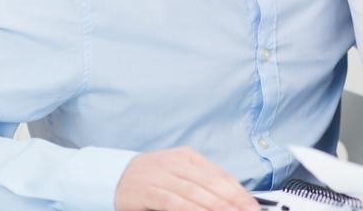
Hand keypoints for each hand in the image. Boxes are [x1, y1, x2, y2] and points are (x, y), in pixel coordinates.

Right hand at [114, 147, 257, 210]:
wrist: (110, 175)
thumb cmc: (148, 178)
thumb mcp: (176, 172)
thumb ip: (200, 182)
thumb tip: (229, 198)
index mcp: (188, 157)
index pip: (221, 175)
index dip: (240, 192)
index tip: (252, 206)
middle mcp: (177, 163)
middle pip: (213, 183)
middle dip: (233, 201)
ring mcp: (161, 175)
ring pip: (196, 192)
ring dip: (216, 207)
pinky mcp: (147, 190)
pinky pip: (173, 201)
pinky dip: (190, 209)